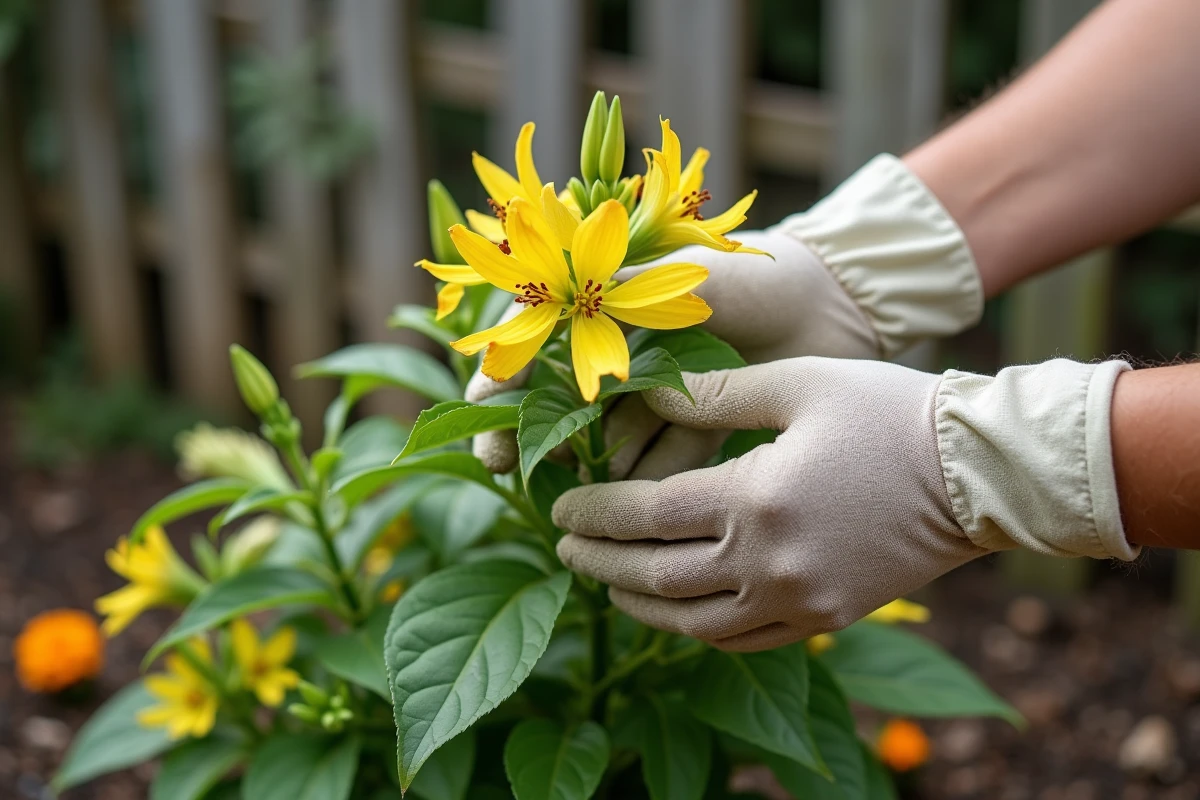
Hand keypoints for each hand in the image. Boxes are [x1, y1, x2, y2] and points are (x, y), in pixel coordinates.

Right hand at [467, 228, 879, 472]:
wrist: (834, 301)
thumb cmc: (751, 274)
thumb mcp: (676, 274)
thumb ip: (612, 291)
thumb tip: (539, 314)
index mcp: (611, 306)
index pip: (536, 347)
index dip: (504, 387)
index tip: (486, 427)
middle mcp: (629, 352)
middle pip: (566, 404)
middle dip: (541, 442)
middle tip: (520, 476)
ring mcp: (664, 392)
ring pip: (615, 439)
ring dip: (600, 469)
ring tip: (593, 498)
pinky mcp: (702, 425)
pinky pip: (667, 460)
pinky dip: (654, 480)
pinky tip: (645, 505)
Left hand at [552, 358, 989, 651]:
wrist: (979, 473)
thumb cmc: (889, 412)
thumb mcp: (797, 384)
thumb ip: (713, 394)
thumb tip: (645, 393)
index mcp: (755, 498)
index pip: (647, 515)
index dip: (596, 514)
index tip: (561, 507)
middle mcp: (770, 563)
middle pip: (657, 578)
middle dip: (600, 564)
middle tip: (563, 549)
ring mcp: (800, 600)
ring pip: (693, 622)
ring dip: (640, 606)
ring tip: (608, 584)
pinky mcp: (827, 619)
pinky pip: (744, 640)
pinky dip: (699, 629)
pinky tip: (679, 611)